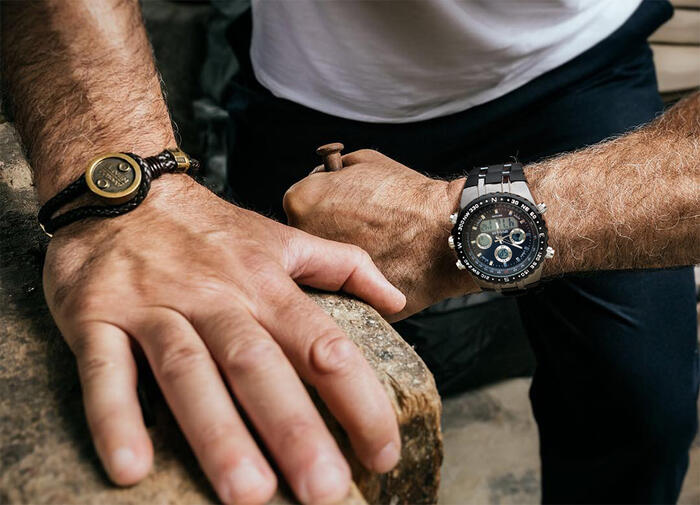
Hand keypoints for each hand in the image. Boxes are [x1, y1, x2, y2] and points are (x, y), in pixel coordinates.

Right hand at [43, 175, 405, 504]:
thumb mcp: (281, 236)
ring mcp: (155, 308)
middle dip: (294, 429)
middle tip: (324, 491)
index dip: (359, 400)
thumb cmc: (209, 227)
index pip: (323, 345)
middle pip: (259, 365)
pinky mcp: (97, 316)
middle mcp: (215, 297)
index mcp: (265, 284)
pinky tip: (131, 467)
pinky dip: (114, 415)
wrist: (123, 185)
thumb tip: (397, 298)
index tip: (381, 453)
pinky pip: (105, 369)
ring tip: (247, 493)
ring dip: (217, 433)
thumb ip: (343, 264)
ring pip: (190, 372)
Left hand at [284, 149, 476, 317]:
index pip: (300, 201)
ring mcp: (319, 272)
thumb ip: (333, 169)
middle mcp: (303, 237)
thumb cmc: (408, 197)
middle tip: (362, 227)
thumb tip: (326, 175)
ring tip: (375, 247)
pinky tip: (380, 267)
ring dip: (339, 259)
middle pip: (306, 234)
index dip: (326, 201)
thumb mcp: (364, 161)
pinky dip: (357, 284)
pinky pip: (344, 291)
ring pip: (322, 267)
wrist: (443, 233)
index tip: (346, 205)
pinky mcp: (343, 299)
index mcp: (302, 201)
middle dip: (328, 230)